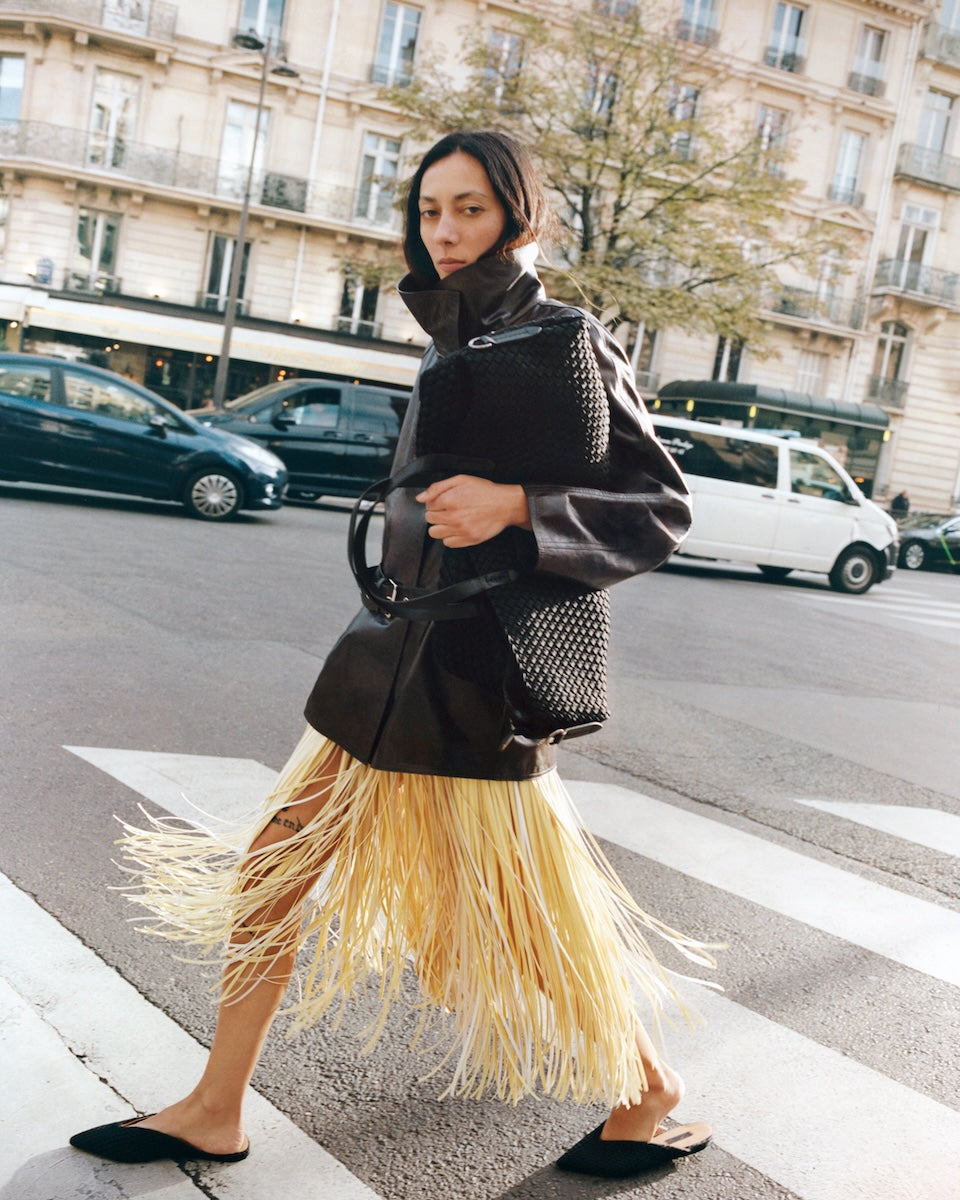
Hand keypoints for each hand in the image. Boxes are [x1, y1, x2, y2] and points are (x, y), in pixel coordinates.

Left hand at [416, 475, 530, 547]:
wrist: (505, 505)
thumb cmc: (485, 491)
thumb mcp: (461, 480)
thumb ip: (437, 487)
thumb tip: (420, 498)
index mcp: (449, 500)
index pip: (428, 505)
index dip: (435, 502)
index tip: (445, 501)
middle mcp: (453, 517)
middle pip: (429, 519)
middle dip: (437, 513)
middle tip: (449, 510)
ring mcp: (460, 530)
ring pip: (435, 533)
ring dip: (440, 526)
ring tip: (451, 520)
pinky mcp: (468, 540)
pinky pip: (447, 543)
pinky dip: (450, 537)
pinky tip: (458, 528)